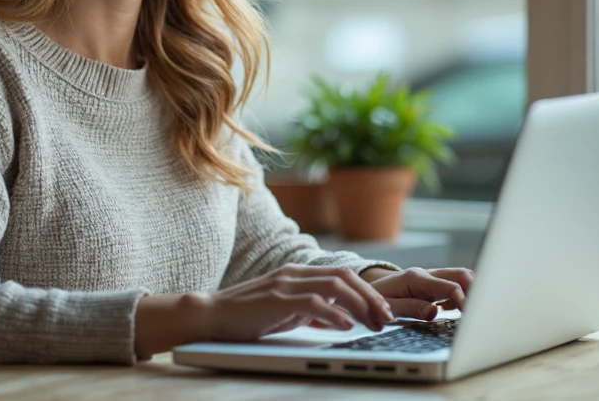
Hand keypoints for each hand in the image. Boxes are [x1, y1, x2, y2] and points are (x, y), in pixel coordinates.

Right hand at [197, 264, 396, 341]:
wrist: (211, 315)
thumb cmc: (248, 315)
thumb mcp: (286, 311)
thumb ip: (311, 310)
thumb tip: (341, 319)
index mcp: (298, 273)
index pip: (342, 275)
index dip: (367, 292)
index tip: (383, 312)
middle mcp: (294, 273)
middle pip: (344, 277)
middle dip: (370, 297)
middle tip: (386, 318)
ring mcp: (284, 284)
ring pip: (334, 286)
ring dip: (359, 306)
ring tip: (373, 323)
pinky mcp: (275, 300)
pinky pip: (312, 302)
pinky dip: (333, 313)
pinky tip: (345, 325)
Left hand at [366, 267, 474, 320]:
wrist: (363, 291)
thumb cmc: (374, 301)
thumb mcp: (389, 308)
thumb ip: (412, 308)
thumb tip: (435, 312)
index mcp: (416, 279)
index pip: (450, 286)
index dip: (464, 300)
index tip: (471, 316)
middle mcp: (425, 274)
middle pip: (461, 274)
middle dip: (476, 290)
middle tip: (481, 311)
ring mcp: (429, 277)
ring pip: (460, 277)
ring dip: (471, 290)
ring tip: (475, 310)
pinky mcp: (431, 283)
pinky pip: (453, 284)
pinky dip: (462, 294)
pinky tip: (457, 309)